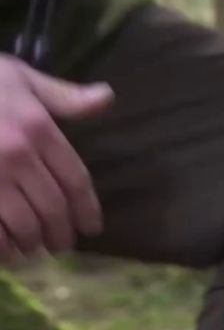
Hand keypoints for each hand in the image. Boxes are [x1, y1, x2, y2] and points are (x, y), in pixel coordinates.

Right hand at [0, 55, 113, 265]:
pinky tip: (6, 253)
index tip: (90, 228)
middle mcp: (17, 154)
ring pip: (24, 224)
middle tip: (61, 246)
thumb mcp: (17, 76)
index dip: (87, 210)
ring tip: (32, 248)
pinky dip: (2, 248)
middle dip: (60, 233)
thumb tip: (107, 97)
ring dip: (32, 243)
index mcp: (37, 128)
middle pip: (53, 208)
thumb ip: (62, 96)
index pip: (75, 181)